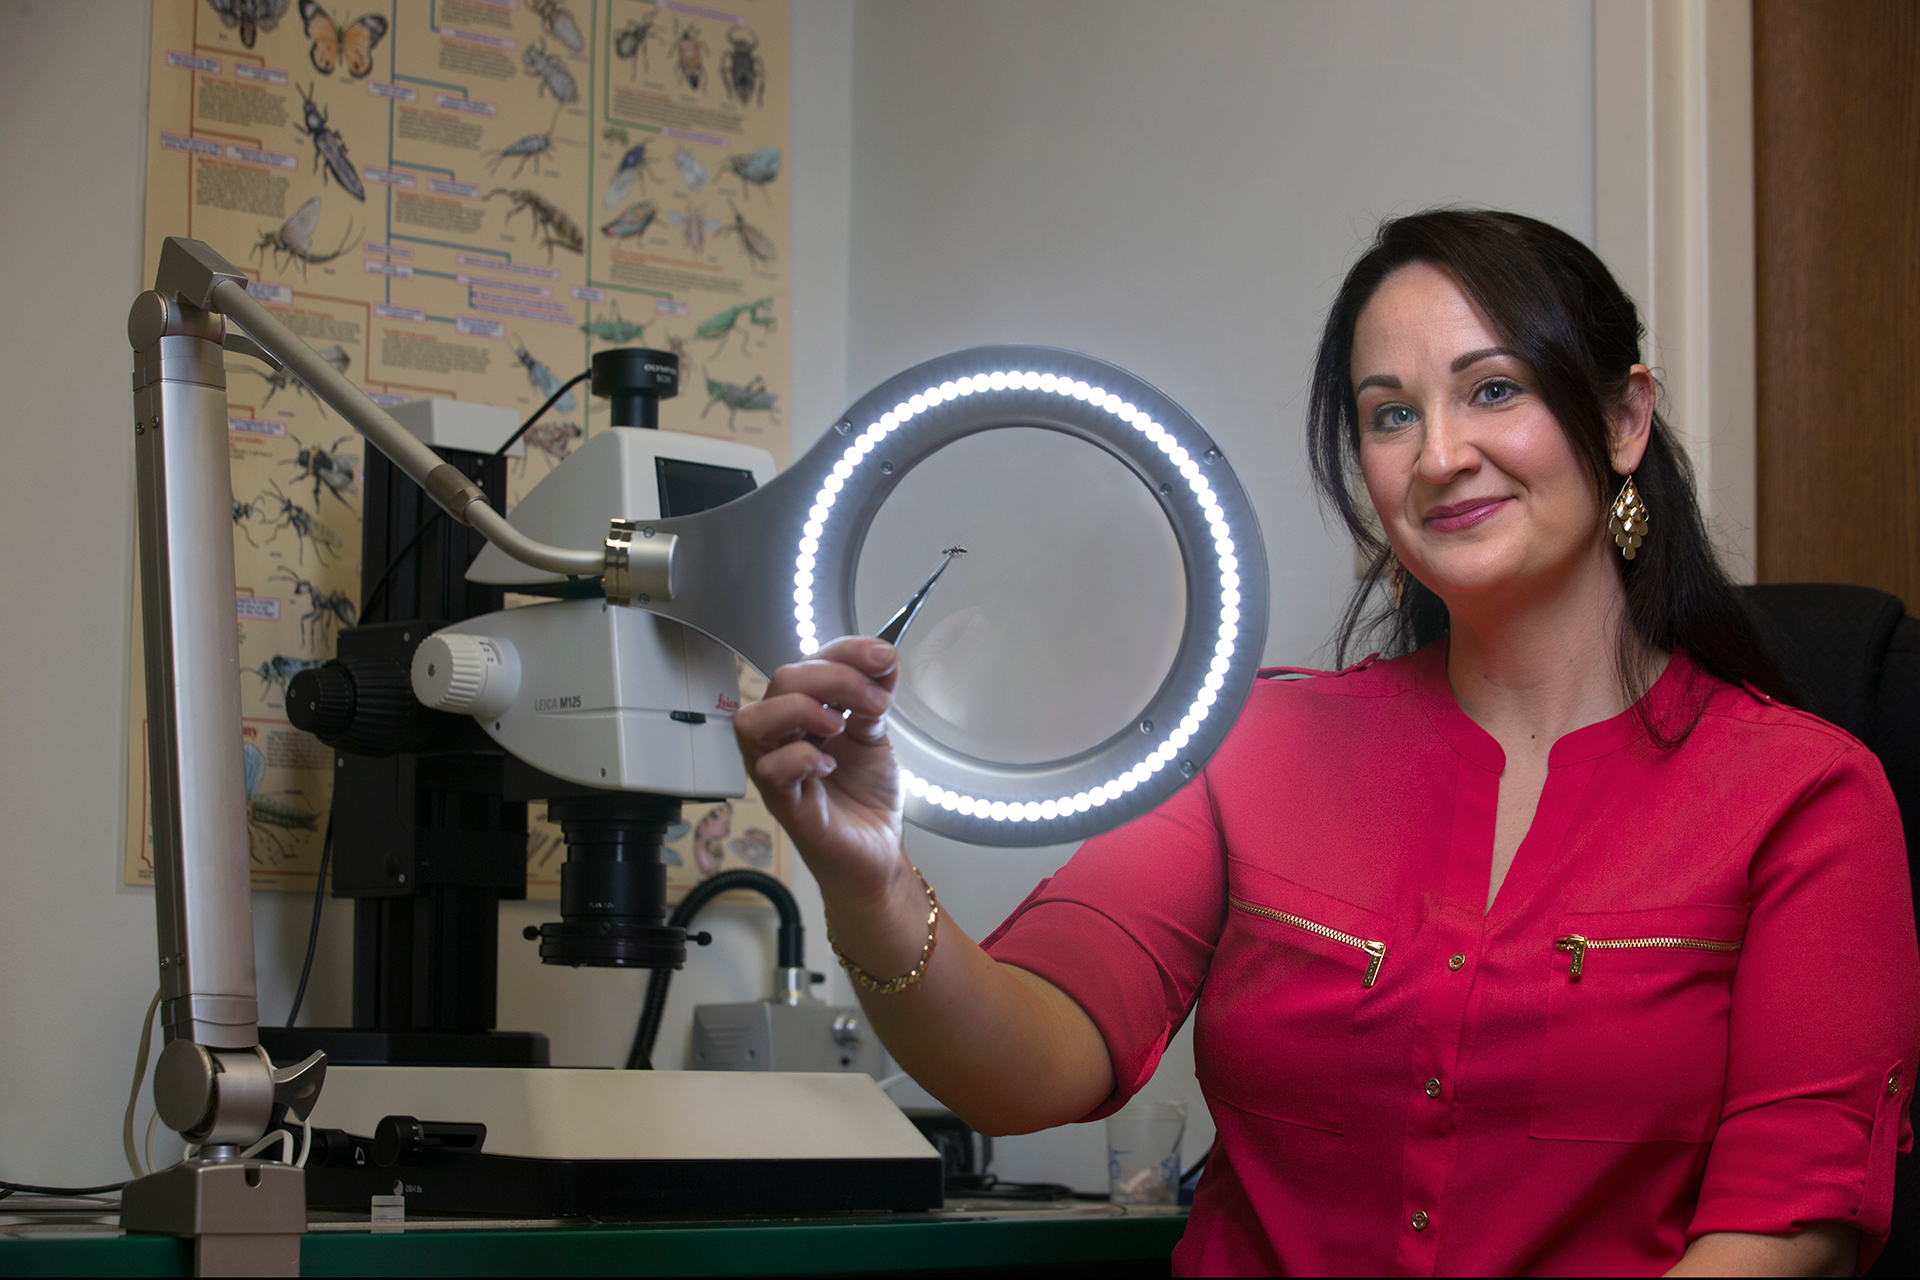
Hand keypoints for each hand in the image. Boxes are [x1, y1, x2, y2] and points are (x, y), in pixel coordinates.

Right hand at [734, 635, 905, 901]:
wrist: (876, 853)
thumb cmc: (865, 799)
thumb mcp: (877, 736)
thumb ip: (875, 698)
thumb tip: (882, 659)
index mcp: (804, 713)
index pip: (808, 662)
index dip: (844, 651)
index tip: (882, 656)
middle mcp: (783, 736)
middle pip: (781, 681)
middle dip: (834, 678)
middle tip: (874, 700)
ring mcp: (776, 769)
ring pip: (753, 721)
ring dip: (803, 711)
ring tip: (841, 726)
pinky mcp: (782, 803)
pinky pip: (769, 770)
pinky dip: (801, 758)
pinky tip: (829, 765)